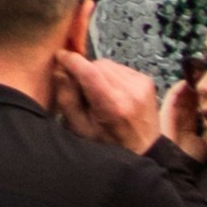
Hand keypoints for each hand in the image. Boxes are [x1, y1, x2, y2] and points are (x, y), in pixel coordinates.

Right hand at [55, 35, 164, 155]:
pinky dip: (111, 76)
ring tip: (99, 93)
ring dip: (98, 73)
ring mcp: (141, 84)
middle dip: (85, 71)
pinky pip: (120, 68)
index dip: (71, 60)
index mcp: (112, 105)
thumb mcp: (80, 127)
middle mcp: (130, 91)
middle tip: (83, 90)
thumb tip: (60, 70)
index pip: (88, 70)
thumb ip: (67, 98)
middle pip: (97, 64)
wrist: (144, 149)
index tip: (61, 57)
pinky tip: (112, 92)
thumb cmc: (109, 143)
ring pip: (108, 64)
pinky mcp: (147, 81)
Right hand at [162, 70, 206, 155]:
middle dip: (201, 89)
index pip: (199, 106)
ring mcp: (173, 112)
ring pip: (183, 94)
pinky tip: (190, 82)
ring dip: (192, 85)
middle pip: (191, 98)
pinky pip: (173, 95)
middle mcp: (181, 116)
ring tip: (201, 76)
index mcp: (190, 124)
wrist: (175, 162)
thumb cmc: (189, 156)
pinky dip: (181, 87)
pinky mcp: (166, 109)